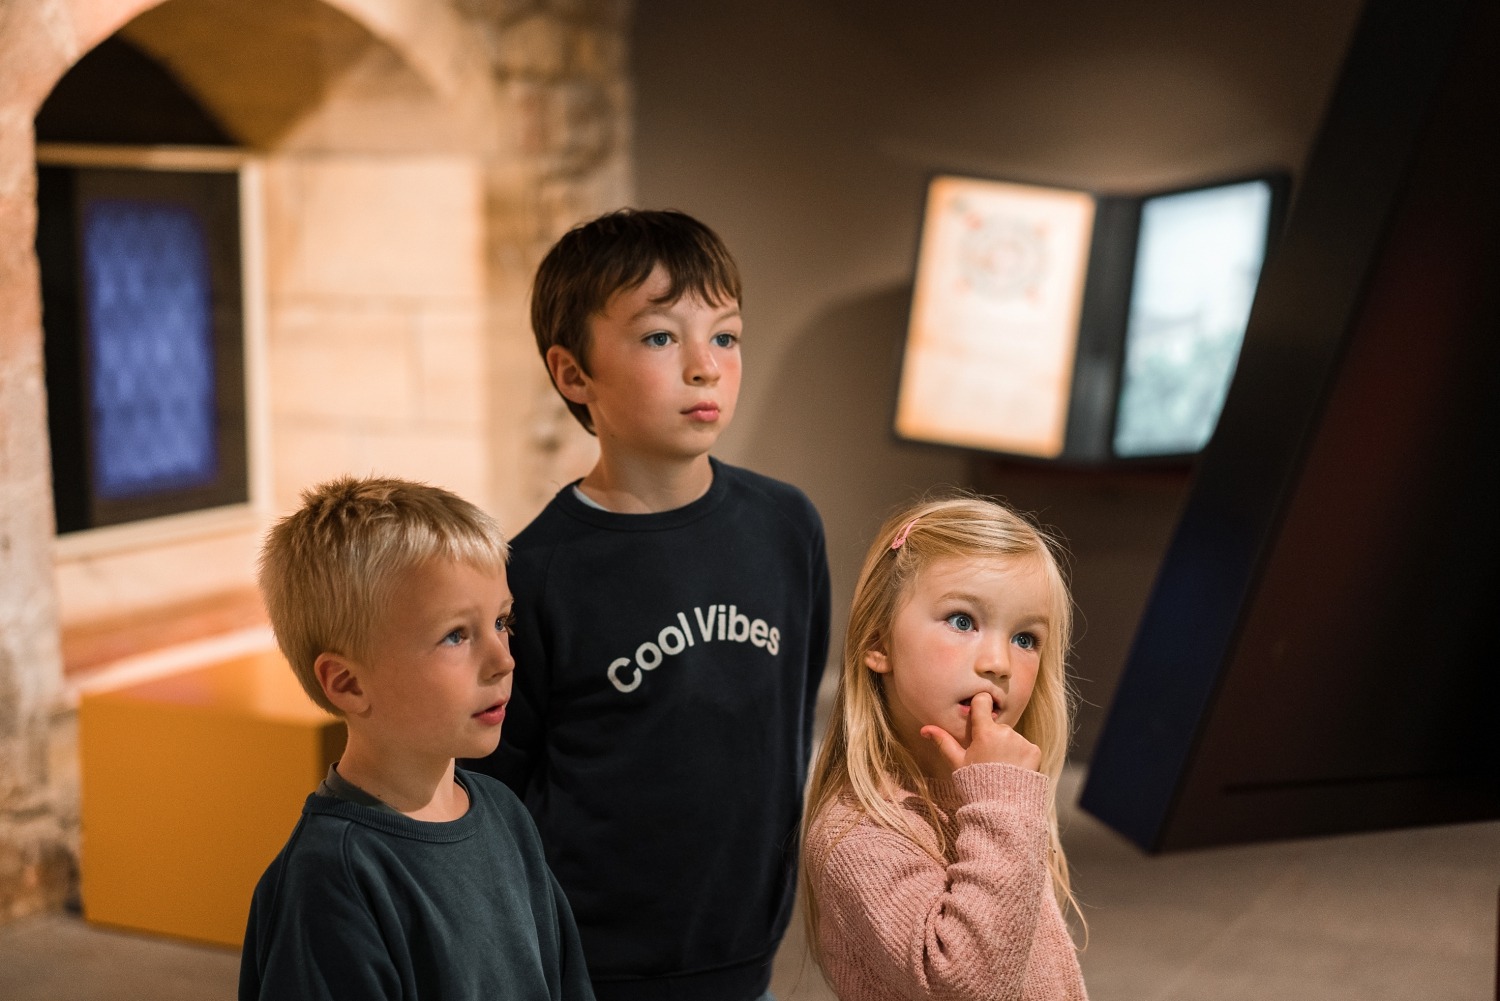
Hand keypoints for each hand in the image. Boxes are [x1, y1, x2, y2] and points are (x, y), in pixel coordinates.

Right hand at [920, 693, 1040, 774]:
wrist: (1001, 808)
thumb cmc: (975, 783)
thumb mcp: (957, 763)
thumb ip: (943, 742)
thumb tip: (924, 729)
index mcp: (985, 731)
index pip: (983, 701)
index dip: (980, 705)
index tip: (978, 714)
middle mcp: (1005, 732)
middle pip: (996, 725)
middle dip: (992, 736)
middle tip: (987, 758)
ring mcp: (1022, 741)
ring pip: (1011, 736)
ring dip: (1006, 746)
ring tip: (1000, 767)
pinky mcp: (1034, 751)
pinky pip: (1025, 746)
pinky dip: (1021, 755)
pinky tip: (1014, 769)